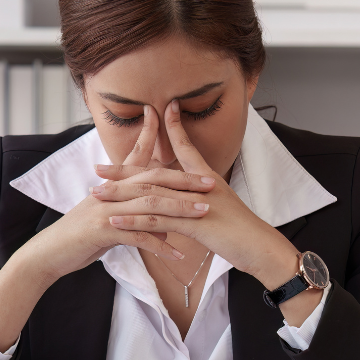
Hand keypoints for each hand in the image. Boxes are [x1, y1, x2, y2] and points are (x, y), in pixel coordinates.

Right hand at [25, 106, 214, 278]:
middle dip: (184, 181)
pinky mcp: (102, 231)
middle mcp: (110, 192)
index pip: (136, 158)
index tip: (177, 127)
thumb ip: (137, 219)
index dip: (154, 139)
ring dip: (179, 209)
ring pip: (149, 205)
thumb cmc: (80, 237)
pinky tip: (178, 253)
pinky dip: (160, 245)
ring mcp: (106, 210)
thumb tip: (166, 227)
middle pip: (153, 180)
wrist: (49, 254)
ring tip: (204, 213)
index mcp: (111, 186)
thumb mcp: (109, 222)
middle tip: (211, 183)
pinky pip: (138, 236)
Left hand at [91, 101, 316, 323]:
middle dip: (124, 171)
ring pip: (151, 195)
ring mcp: (196, 204)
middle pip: (155, 173)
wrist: (262, 247)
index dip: (172, 128)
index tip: (155, 112)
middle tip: (97, 169)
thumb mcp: (220, 208)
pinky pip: (158, 221)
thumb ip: (200, 199)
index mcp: (207, 178)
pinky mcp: (194, 224)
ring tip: (97, 193)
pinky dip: (135, 220)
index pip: (185, 147)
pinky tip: (115, 221)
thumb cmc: (242, 231)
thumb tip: (185, 197)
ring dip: (121, 194)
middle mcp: (200, 186)